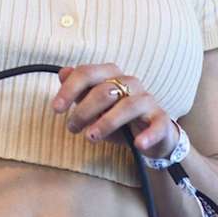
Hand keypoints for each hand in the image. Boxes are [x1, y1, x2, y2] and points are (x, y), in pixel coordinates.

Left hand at [51, 63, 178, 159]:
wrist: (151, 135)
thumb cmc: (117, 118)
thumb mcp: (94, 106)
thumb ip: (79, 90)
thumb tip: (62, 73)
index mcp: (111, 75)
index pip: (87, 73)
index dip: (69, 90)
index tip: (56, 109)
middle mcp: (130, 83)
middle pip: (104, 90)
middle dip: (84, 110)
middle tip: (72, 128)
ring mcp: (147, 100)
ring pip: (127, 106)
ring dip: (107, 122)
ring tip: (91, 137)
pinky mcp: (161, 119)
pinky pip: (157, 125)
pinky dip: (148, 135)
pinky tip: (138, 144)